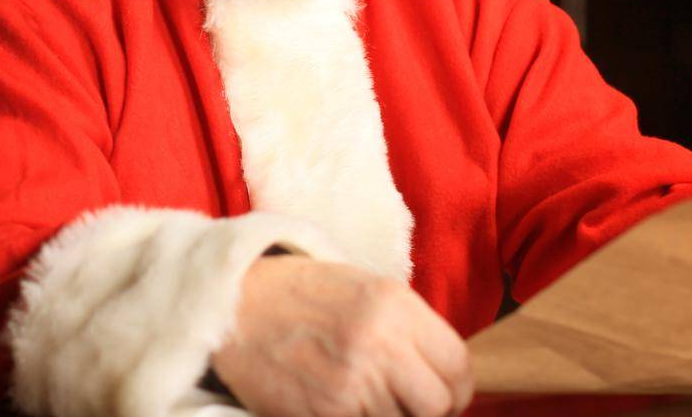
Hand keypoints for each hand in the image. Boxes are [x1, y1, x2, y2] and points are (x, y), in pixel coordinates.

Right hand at [210, 252, 474, 416]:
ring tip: (369, 400)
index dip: (457, 388)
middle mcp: (379, 343)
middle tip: (411, 406)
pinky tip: (345, 407)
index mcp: (395, 305)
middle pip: (437, 404)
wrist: (233, 305)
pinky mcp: (323, 413)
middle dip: (430, 411)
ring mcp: (351, 383)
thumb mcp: (364, 287)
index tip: (446, 395)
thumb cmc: (301, 293)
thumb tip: (443, 370)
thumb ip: (407, 325)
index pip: (458, 365)